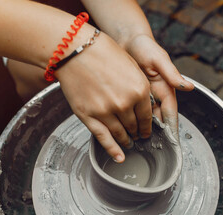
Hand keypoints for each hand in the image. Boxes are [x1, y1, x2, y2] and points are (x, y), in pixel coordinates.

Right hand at [55, 28, 151, 162]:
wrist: (74, 49)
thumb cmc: (102, 52)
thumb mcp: (131, 65)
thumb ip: (139, 85)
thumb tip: (144, 102)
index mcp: (139, 89)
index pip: (147, 116)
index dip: (148, 126)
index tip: (147, 130)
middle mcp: (125, 103)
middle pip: (134, 126)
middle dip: (137, 132)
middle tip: (137, 136)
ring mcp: (106, 111)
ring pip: (120, 133)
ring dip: (126, 140)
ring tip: (128, 143)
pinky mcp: (89, 116)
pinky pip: (104, 138)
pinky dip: (113, 150)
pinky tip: (120, 157)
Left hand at [125, 35, 193, 139]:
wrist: (127, 41)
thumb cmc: (145, 47)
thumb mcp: (159, 59)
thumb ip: (172, 73)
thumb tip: (188, 87)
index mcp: (166, 90)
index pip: (170, 114)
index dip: (171, 129)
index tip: (173, 144)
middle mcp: (156, 96)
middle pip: (158, 120)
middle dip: (155, 135)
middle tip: (150, 148)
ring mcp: (143, 97)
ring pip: (145, 119)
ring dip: (142, 130)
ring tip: (137, 143)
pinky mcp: (131, 95)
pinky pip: (133, 111)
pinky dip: (131, 121)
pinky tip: (126, 129)